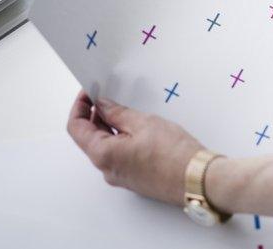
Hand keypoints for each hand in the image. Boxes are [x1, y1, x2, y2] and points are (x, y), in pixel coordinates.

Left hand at [66, 90, 203, 205]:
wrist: (196, 179)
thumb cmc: (174, 153)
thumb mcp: (144, 123)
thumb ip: (118, 112)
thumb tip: (103, 106)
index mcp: (103, 154)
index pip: (77, 128)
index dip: (80, 107)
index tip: (89, 93)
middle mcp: (107, 169)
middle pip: (90, 138)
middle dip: (95, 115)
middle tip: (106, 96)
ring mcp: (120, 176)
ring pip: (106, 147)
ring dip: (109, 127)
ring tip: (124, 110)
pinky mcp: (134, 178)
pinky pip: (119, 156)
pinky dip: (121, 139)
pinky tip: (136, 128)